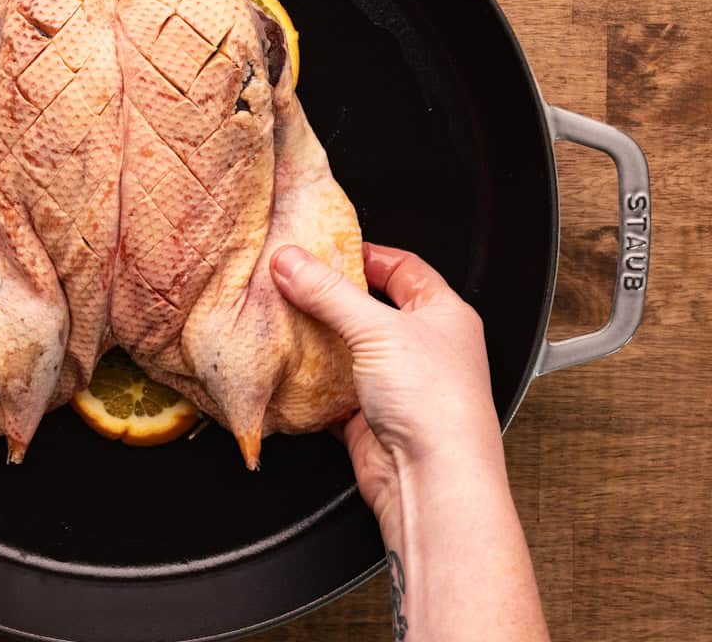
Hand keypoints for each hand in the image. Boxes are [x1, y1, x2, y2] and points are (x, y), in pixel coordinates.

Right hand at [270, 242, 503, 527]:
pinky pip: (330, 389)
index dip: (365, 254)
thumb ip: (329, 292)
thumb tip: (292, 261)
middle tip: (293, 281)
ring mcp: (394, 382)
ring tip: (283, 317)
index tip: (325, 247)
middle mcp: (423, 347)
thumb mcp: (378, 329)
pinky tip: (289, 368)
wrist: (430, 479)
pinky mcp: (368, 415)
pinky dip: (309, 381)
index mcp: (443, 314)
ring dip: (316, 338)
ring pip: (346, 348)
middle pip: (367, 307)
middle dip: (330, 296)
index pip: (402, 267)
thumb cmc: (436, 404)